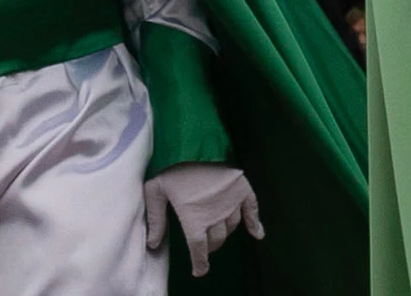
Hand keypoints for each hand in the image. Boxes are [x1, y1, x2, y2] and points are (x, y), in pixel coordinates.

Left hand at [143, 164, 263, 273]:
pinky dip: (255, 223)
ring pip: (231, 226)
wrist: (194, 140)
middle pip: (216, 239)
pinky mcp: (242, 189)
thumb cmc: (171, 166)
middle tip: (204, 244)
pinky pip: (252, 210)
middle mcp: (216, 215)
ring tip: (217, 232)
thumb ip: (155, 219)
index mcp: (195, 219)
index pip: (199, 249)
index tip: (199, 271)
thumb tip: (154, 244)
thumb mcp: (155, 191)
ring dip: (224, 233)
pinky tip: (257, 233)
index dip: (200, 263)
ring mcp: (231, 202)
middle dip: (210, 246)